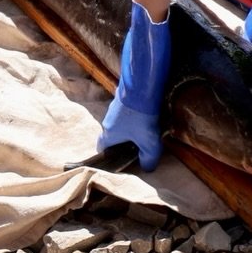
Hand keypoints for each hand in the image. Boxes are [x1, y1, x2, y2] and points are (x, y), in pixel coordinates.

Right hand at [99, 2, 170, 170]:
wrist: (143, 85)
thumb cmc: (142, 117)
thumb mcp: (149, 143)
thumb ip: (148, 158)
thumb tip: (147, 167)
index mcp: (108, 134)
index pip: (102, 148)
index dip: (110, 155)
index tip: (121, 157)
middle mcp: (108, 120)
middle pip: (112, 134)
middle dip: (123, 140)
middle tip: (137, 144)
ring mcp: (114, 106)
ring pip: (120, 121)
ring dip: (131, 125)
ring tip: (147, 128)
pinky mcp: (123, 95)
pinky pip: (127, 109)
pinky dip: (135, 113)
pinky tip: (149, 114)